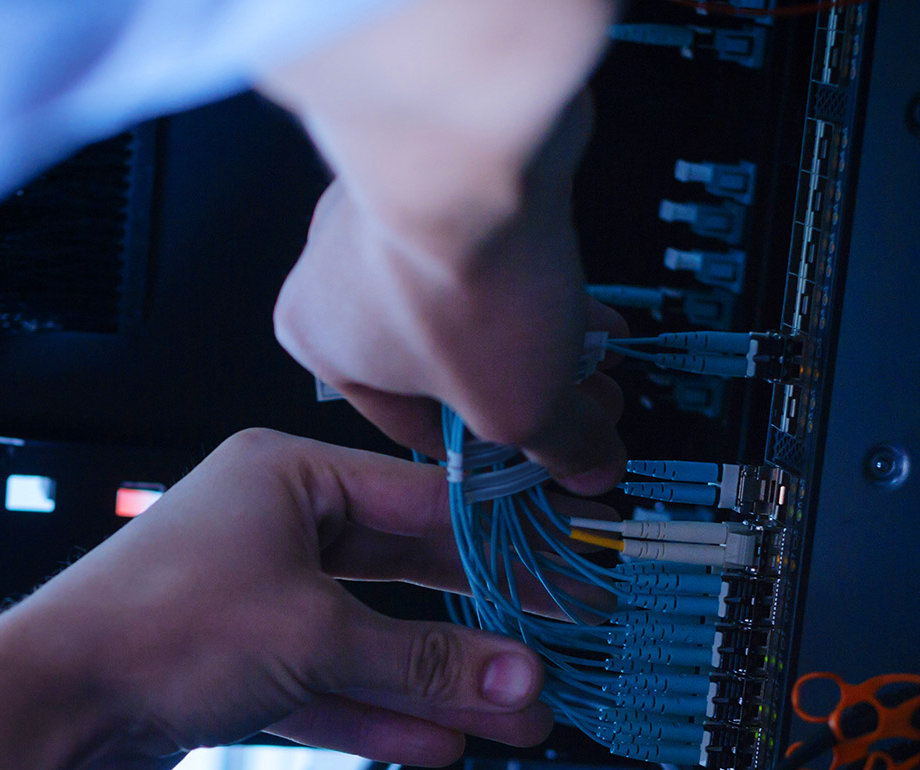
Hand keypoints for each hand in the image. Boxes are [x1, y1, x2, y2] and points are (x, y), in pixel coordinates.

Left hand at [0, 430, 553, 769]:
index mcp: (286, 477)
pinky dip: (381, 711)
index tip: (559, 568)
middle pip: (403, 573)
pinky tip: (441, 738)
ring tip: (512, 713)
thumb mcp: (315, 636)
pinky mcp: (238, 664)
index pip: (422, 500)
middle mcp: (270, 527)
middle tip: (548, 649)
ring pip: (371, 639)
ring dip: (440, 680)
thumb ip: (426, 662)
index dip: (500, 541)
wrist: (47, 705)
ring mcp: (254, 598)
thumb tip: (512, 674)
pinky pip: (331, 685)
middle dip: (478, 624)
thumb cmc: (146, 628)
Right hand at [261, 0, 624, 493]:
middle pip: (444, 359)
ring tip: (599, 354)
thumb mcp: (520, 408)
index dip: (485, 451)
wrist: (474, 153)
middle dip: (520, 388)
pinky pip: (487, 244)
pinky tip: (586, 297)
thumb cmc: (455, 288)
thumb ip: (558, 445)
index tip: (531, 459)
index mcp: (320, 344)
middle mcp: (332, 272)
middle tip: (580, 408)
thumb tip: (589, 464)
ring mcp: (379, 207)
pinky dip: (532, 274)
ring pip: (467, 299)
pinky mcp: (434, 164)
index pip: (407, 423)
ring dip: (533, 333)